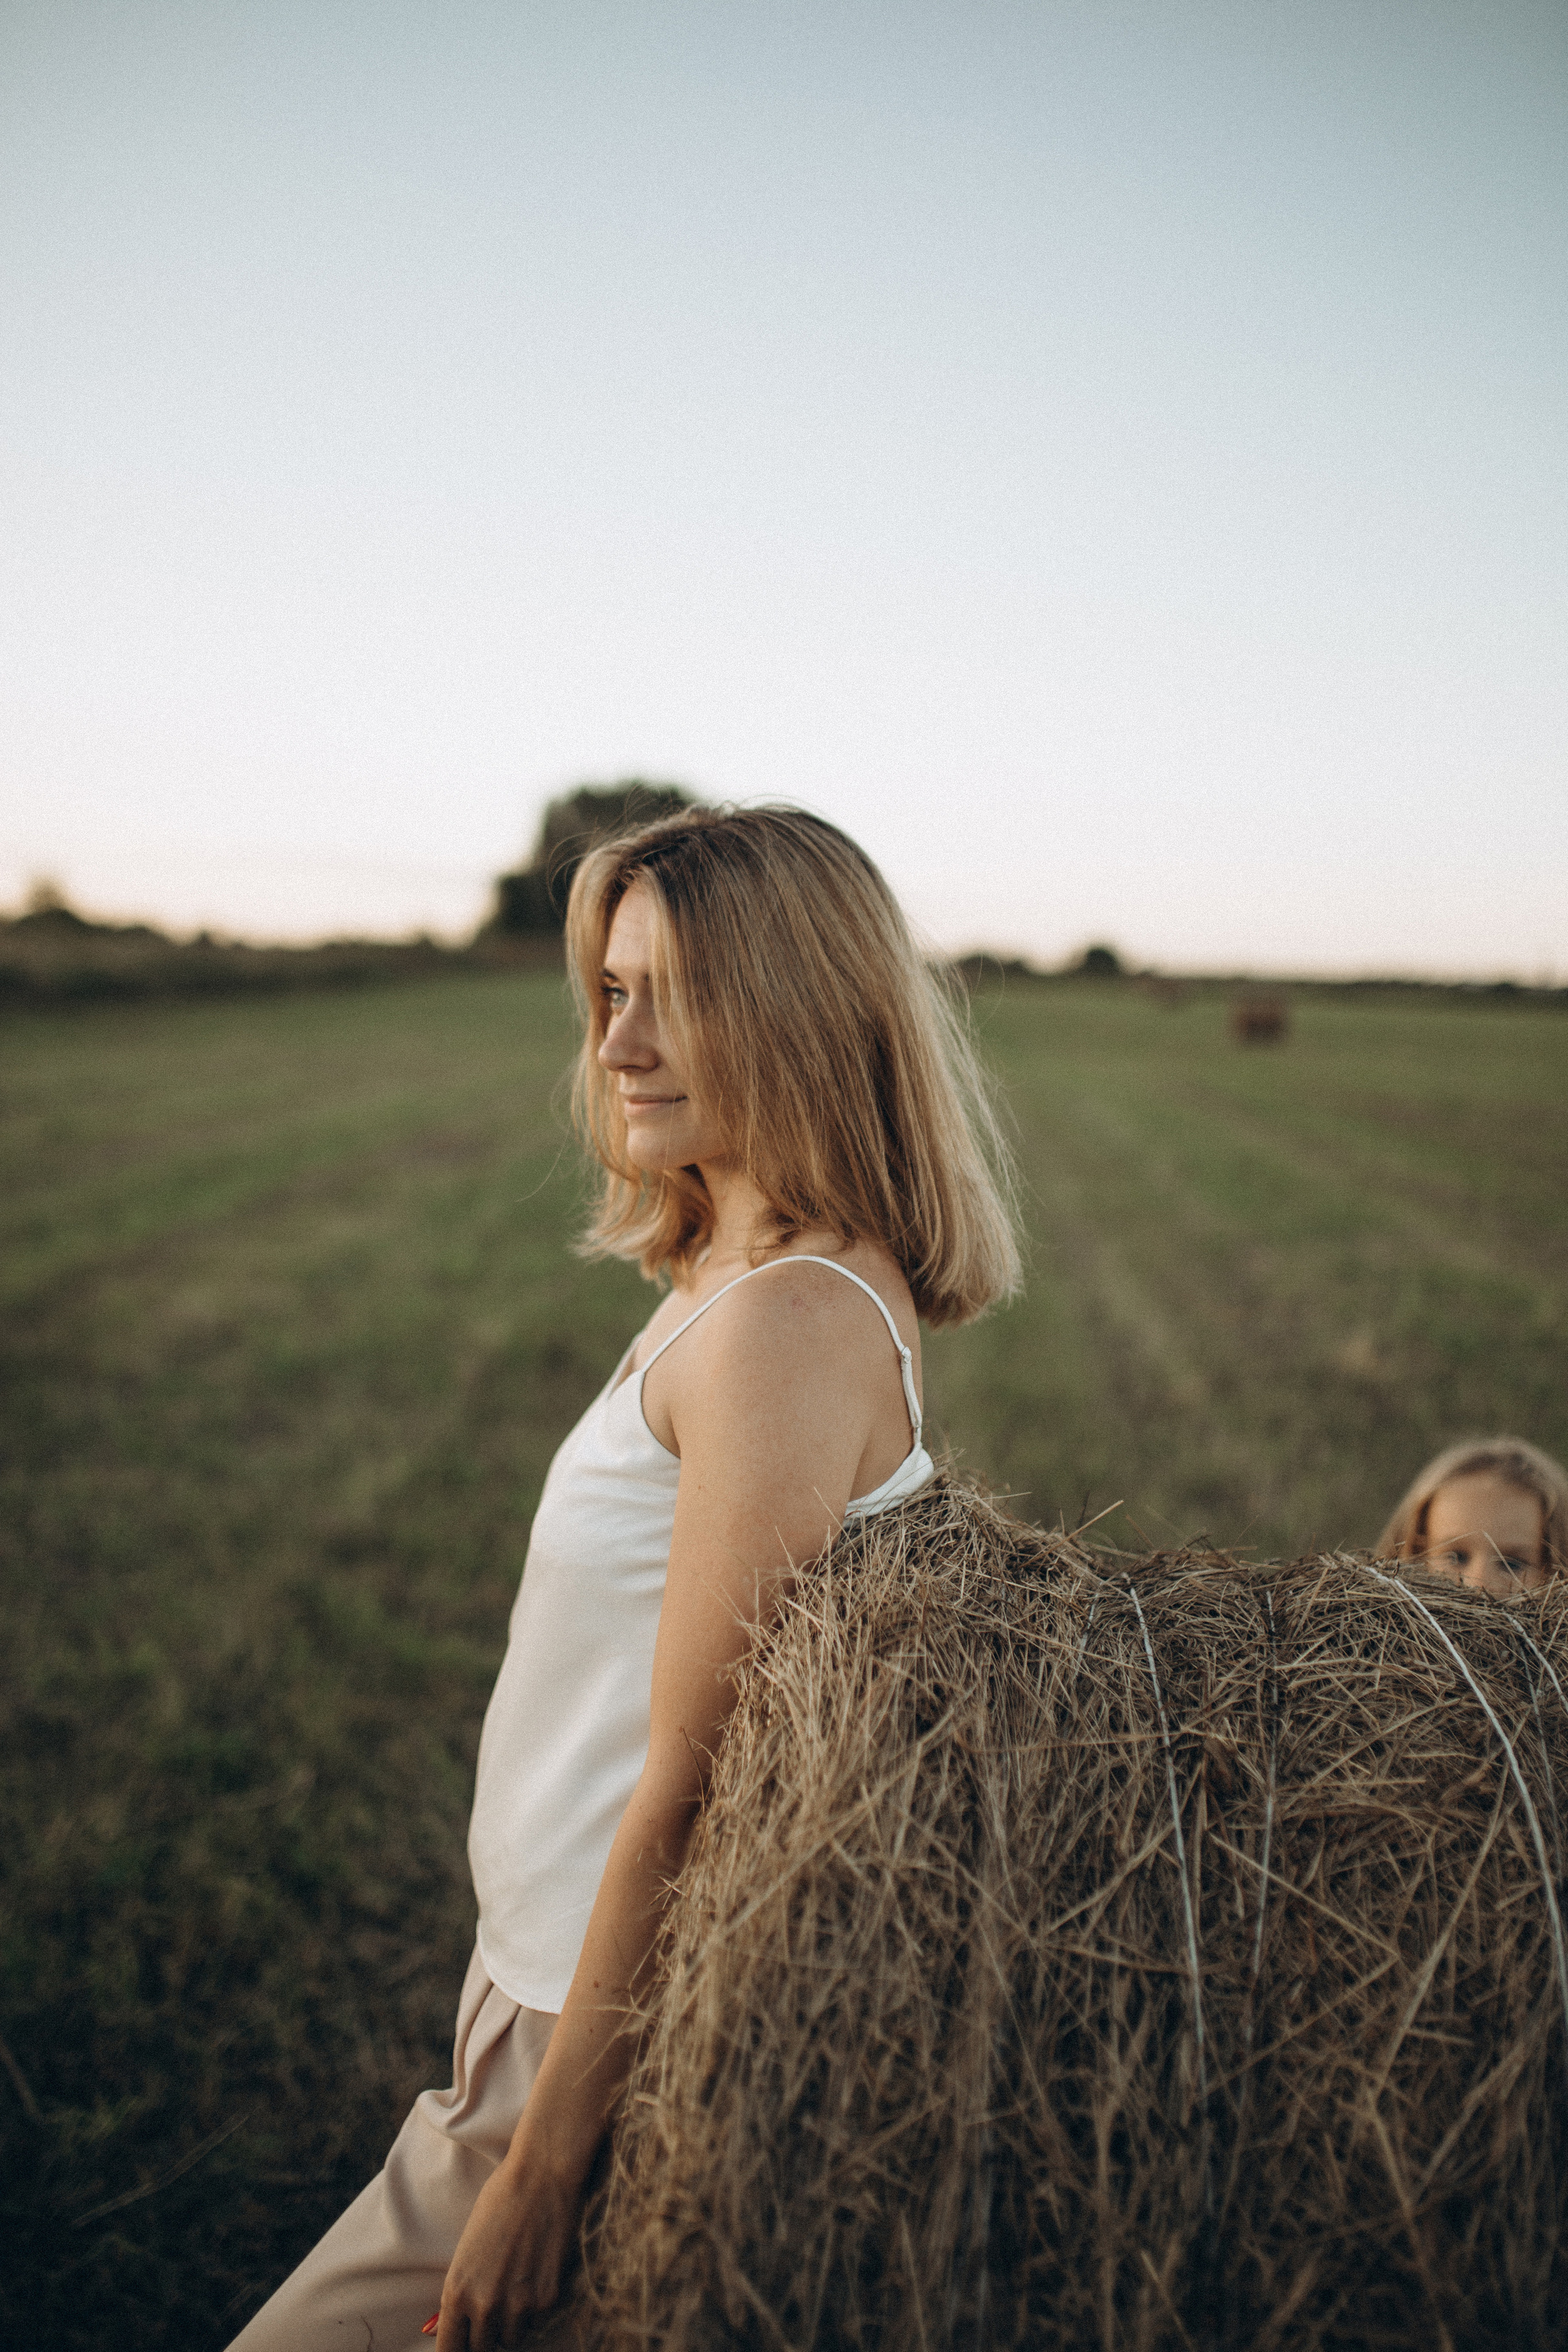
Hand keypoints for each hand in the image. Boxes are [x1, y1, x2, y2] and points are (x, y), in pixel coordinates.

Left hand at [434, 2146, 585, 2349]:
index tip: (461, 2346)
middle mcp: (485, 2305)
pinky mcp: (548, 2298)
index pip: (449, 2349)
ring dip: (511, 2322)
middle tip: (491, 2311)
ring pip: (511, 2338)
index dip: (455, 2351)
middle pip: (482, 2348)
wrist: (542, 2175)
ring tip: (515, 2286)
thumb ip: (462, 2289)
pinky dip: (536, 2304)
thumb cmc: (499, 2201)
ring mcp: (518, 2305)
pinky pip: (537, 2318)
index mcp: (456, 2291)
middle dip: (484, 2335)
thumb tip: (453, 2322)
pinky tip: (536, 2271)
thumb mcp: (468, 2247)